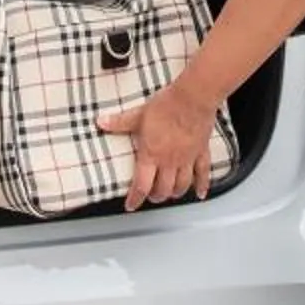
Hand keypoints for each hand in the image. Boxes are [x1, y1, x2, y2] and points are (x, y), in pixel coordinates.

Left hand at [98, 84, 217, 210]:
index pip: (141, 186)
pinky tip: (201, 193)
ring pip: (182, 186)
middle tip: (151, 196)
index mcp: (151, 155)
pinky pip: (203, 174)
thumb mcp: (138, 114)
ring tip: (171, 194)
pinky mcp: (201, 152)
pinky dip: (202, 185)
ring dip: (175, 193)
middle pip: (163, 190)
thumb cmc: (167, 106)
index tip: (131, 205)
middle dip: (156, 196)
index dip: (135, 199)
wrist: (192, 98)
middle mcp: (169, 162)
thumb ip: (119, 122)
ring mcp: (186, 159)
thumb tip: (102, 122)